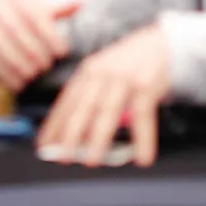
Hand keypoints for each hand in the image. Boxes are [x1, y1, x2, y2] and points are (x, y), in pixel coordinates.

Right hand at [0, 0, 76, 90]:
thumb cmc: (27, 13)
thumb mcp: (42, 5)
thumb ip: (59, 7)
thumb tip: (79, 2)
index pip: (34, 14)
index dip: (49, 35)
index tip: (62, 52)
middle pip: (16, 31)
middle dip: (34, 52)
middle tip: (47, 66)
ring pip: (0, 45)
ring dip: (20, 64)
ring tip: (35, 75)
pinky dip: (6, 74)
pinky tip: (20, 83)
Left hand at [37, 24, 170, 166]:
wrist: (160, 44)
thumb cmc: (128, 64)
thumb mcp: (104, 72)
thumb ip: (92, 97)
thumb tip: (78, 135)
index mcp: (89, 71)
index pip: (67, 100)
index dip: (55, 123)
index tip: (45, 145)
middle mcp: (103, 73)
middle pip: (84, 106)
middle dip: (71, 133)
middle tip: (63, 157)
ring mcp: (125, 79)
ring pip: (108, 111)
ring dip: (99, 138)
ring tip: (92, 161)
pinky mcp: (147, 86)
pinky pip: (143, 115)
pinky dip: (143, 138)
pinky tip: (142, 158)